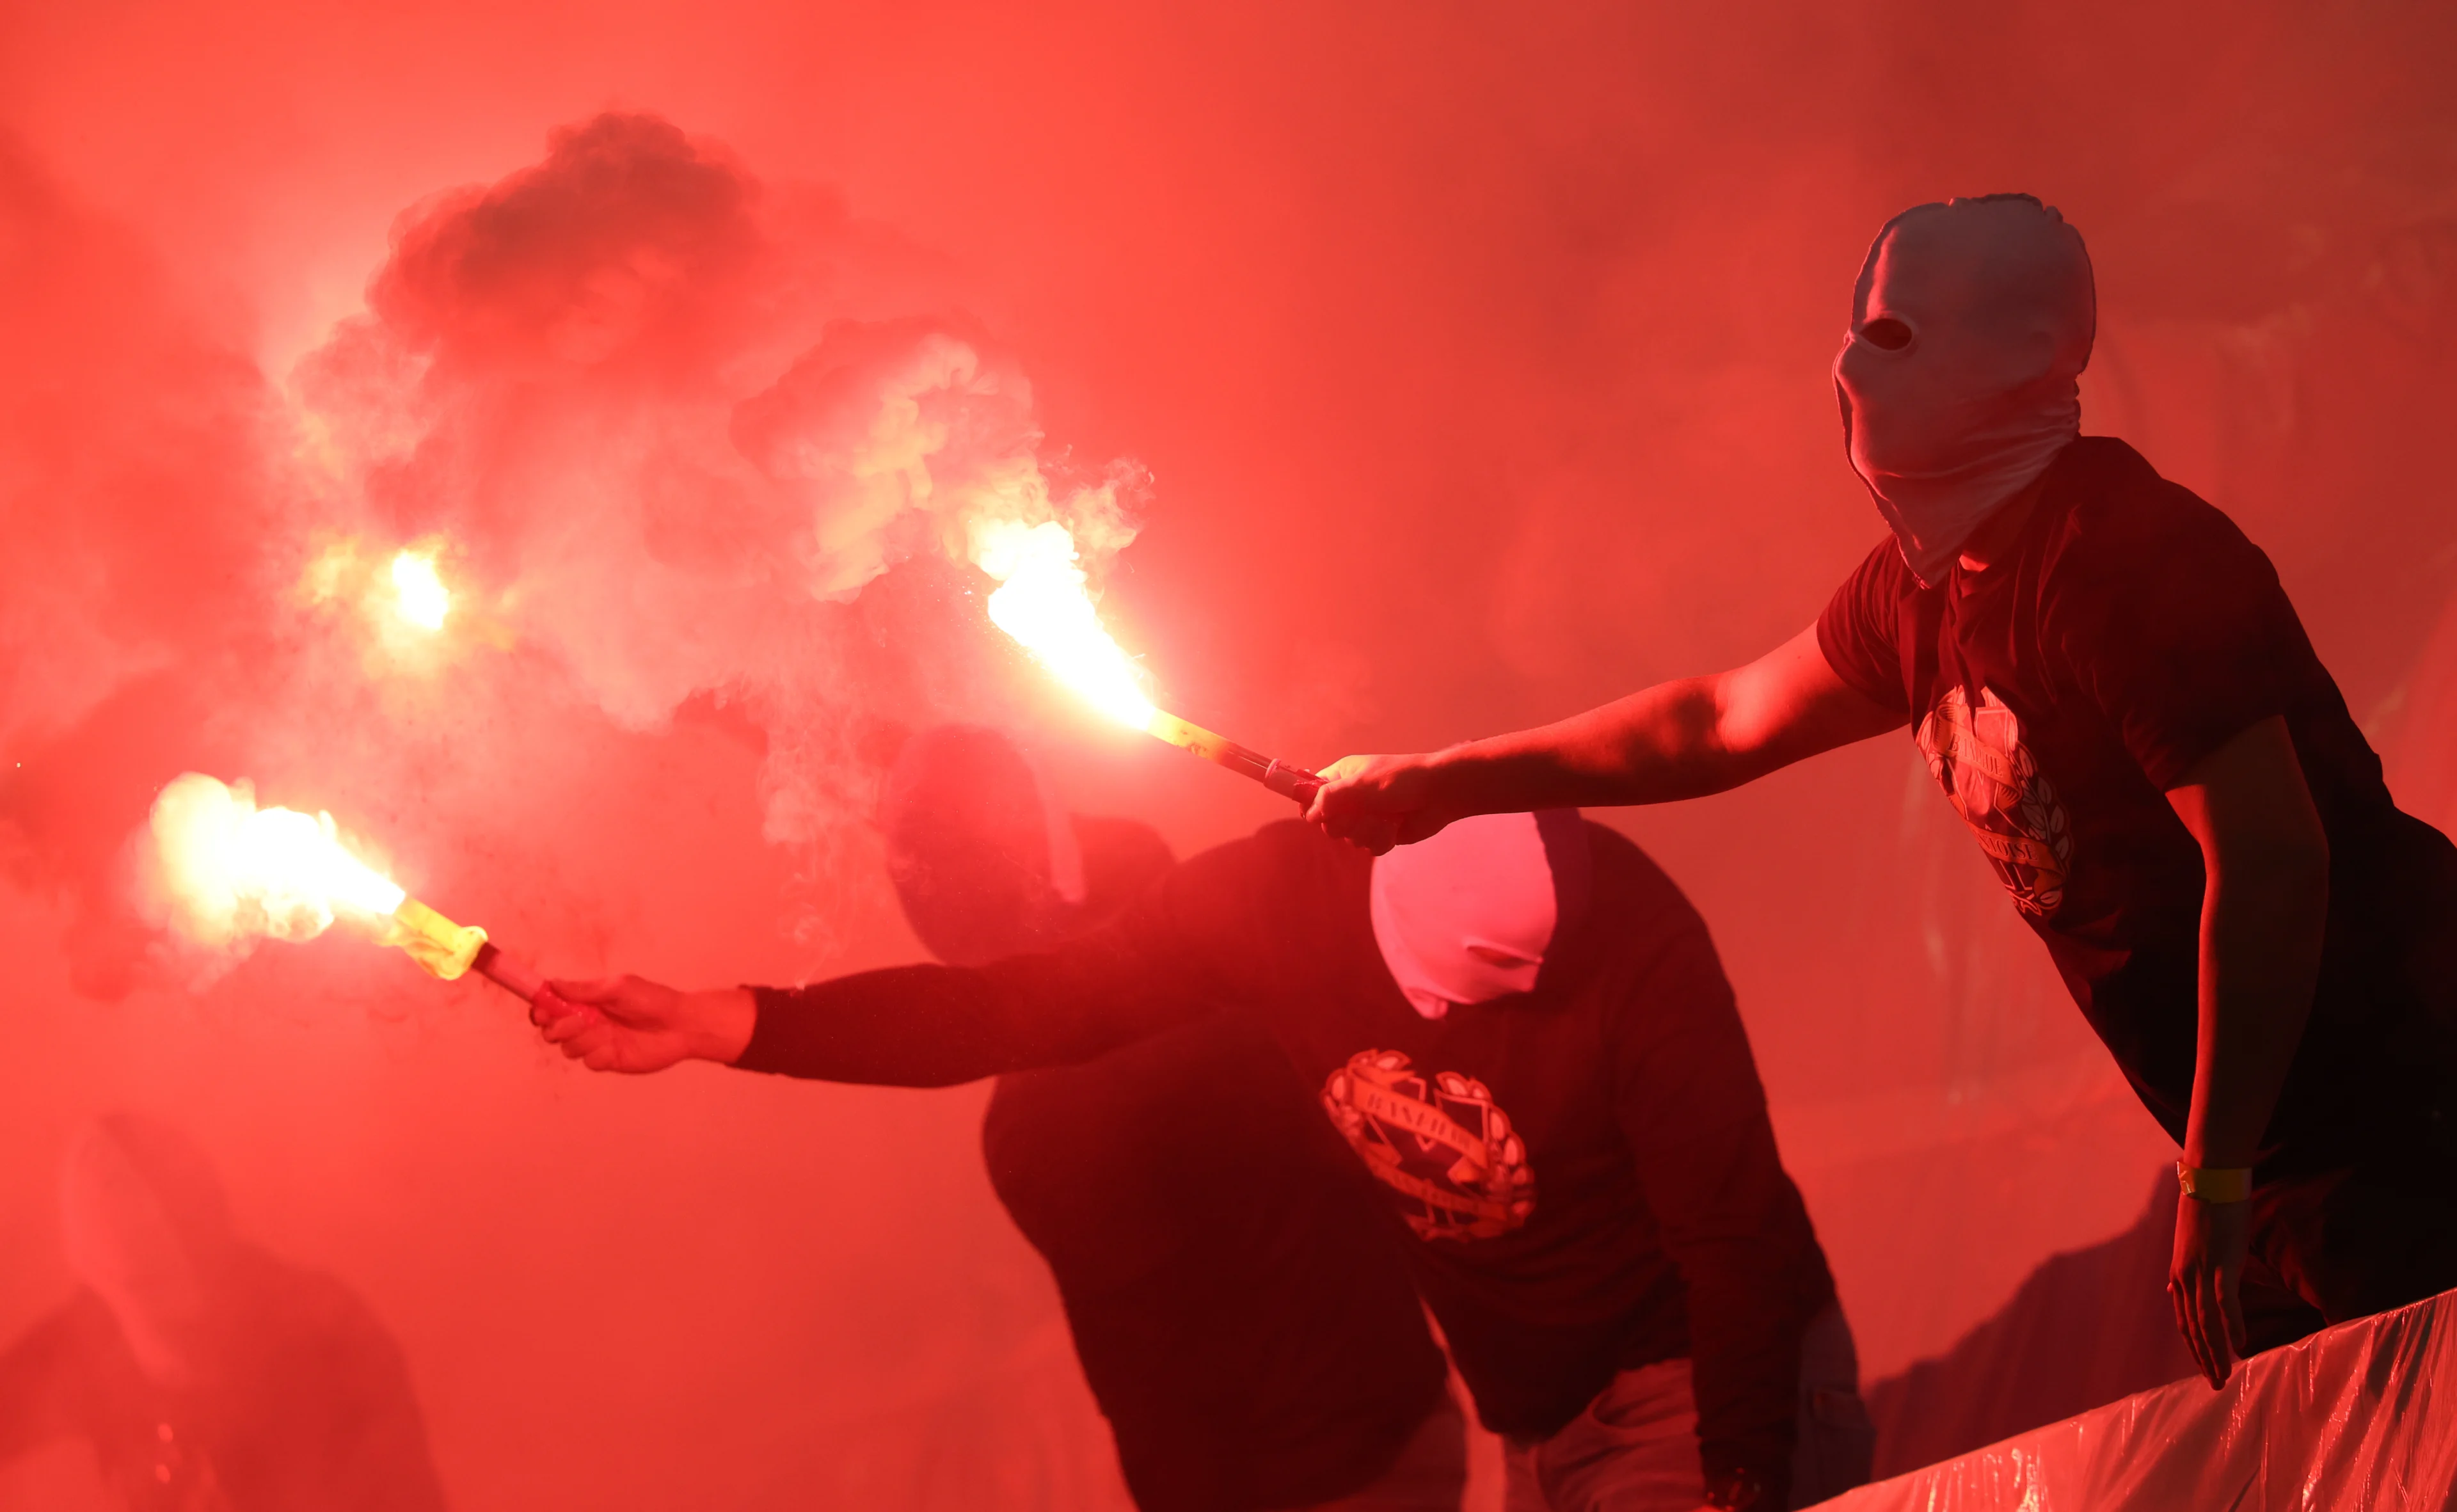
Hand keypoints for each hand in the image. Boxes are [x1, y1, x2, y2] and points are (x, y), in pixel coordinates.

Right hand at [531, 975, 757, 1073]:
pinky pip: (589, 1062)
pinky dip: (598, 1055)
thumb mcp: (618, 987)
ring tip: (606, 1032)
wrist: (680, 1026)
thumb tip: (554, 983)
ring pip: (568, 1048)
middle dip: (557, 1027)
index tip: (543, 1009)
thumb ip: (585, 989)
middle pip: (551, 1030)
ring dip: (582, 1040)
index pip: (552, 1006)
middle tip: (577, 1021)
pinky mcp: (607, 1060)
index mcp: (587, 1001)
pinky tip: (616, 1047)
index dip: (541, 1008)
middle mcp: (587, 1023)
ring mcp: (596, 1042)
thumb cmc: (652, 1000)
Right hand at [1306, 753, 1458, 854]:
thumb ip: (1331, 797)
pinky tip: (1394, 828)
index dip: (1311, 806)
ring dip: (1368, 831)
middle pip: (1328, 823)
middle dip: (1347, 823)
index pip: (1310, 794)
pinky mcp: (1380, 833)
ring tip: (1386, 817)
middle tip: (1364, 812)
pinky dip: (1381, 839)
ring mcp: (1365, 817)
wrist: (1439, 793)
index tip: (1321, 814)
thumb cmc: (1400, 780)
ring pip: (1349, 838)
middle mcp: (1350, 798)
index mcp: (1341, 778)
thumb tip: (1309, 814)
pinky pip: (1368, 847)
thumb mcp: (1361, 783)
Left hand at [2168, 1191, 2251, 1387]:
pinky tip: (2240, 1345)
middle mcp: (2185, 1276)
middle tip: (2216, 1385)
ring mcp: (2203, 1270)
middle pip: (2194, 1327)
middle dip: (2205, 1358)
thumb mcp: (2189, 1244)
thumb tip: (2172, 1288)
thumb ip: (2185, 1270)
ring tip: (2225, 1375)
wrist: (2210, 1178)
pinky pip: (2225, 1300)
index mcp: (2179, 1274)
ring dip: (2217, 1351)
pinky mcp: (2221, 1262)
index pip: (2183, 1320)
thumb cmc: (2205, 1209)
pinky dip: (2231, 1324)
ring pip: (2207, 1321)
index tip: (2205, 1367)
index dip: (2194, 1347)